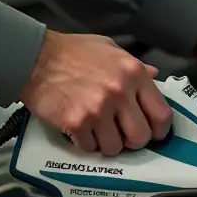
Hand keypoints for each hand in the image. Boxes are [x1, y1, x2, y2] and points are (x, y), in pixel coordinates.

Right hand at [19, 31, 171, 156]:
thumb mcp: (108, 49)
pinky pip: (90, 147)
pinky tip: (78, 128)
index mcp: (133, 73)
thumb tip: (154, 75)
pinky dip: (84, 142)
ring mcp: (99, 109)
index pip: (161, 114)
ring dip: (106, 143)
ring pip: (115, 147)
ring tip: (96, 130)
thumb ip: (134, 65)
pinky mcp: (77, 122)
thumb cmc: (71, 52)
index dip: (159, 130)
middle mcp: (120, 92)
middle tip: (120, 134)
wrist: (34, 57)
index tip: (152, 133)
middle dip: (132, 141)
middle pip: (141, 137)